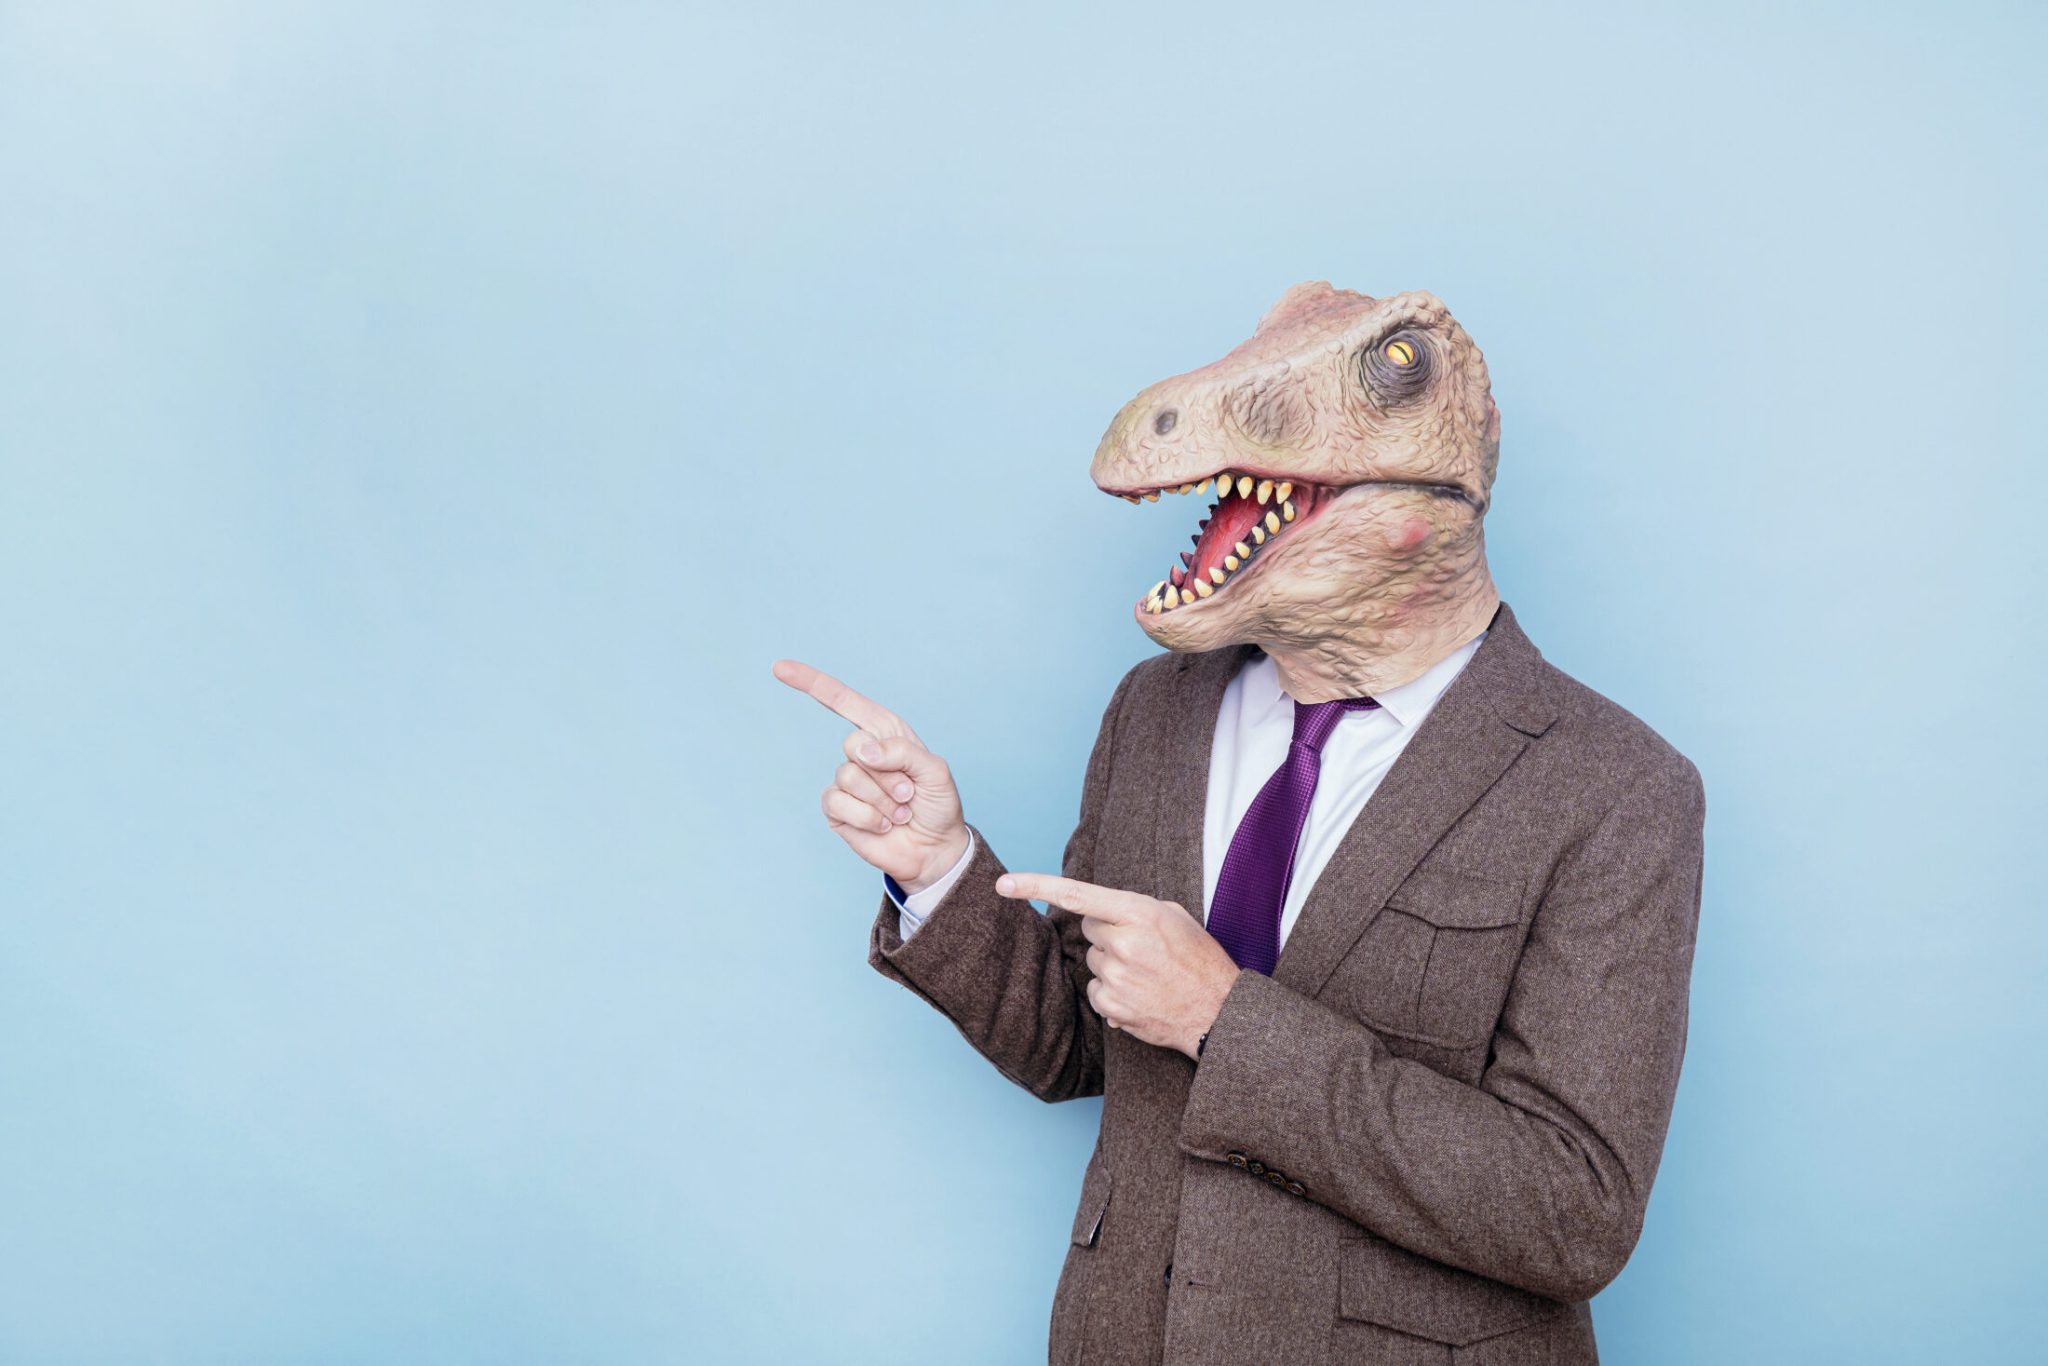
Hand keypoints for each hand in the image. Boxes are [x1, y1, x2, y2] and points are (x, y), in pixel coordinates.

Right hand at [772, 658, 969, 893]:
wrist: (934, 849)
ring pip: (849, 777)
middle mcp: (862, 753)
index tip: (779, 668)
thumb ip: (902, 752)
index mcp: (885, 732)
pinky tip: (884, 825)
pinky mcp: (837, 810)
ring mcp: (847, 782)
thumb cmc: (937, 805)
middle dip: (887, 773)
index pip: (843, 701)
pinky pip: (839, 803)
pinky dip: (868, 817)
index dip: (812, 683)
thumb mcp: (935, 771)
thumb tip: (862, 750)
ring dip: (882, 800)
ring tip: (899, 812)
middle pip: (852, 745)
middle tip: (908, 792)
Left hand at [994, 872, 1240, 1058]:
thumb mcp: (1176, 918)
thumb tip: (1100, 913)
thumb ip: (1134, 909)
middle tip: (1143, 948)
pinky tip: (1141, 995)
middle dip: (1108, 934)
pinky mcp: (1112, 1005)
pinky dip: (1113, 992)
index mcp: (1140, 913)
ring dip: (1113, 964)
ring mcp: (1116, 977)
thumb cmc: (1200, 961)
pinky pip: (1095, 990)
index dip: (1036, 886)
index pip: (1078, 895)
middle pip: (1089, 928)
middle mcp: (1123, 943)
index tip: (1003, 884)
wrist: (1218, 1012)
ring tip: (1148, 974)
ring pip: (1093, 960)